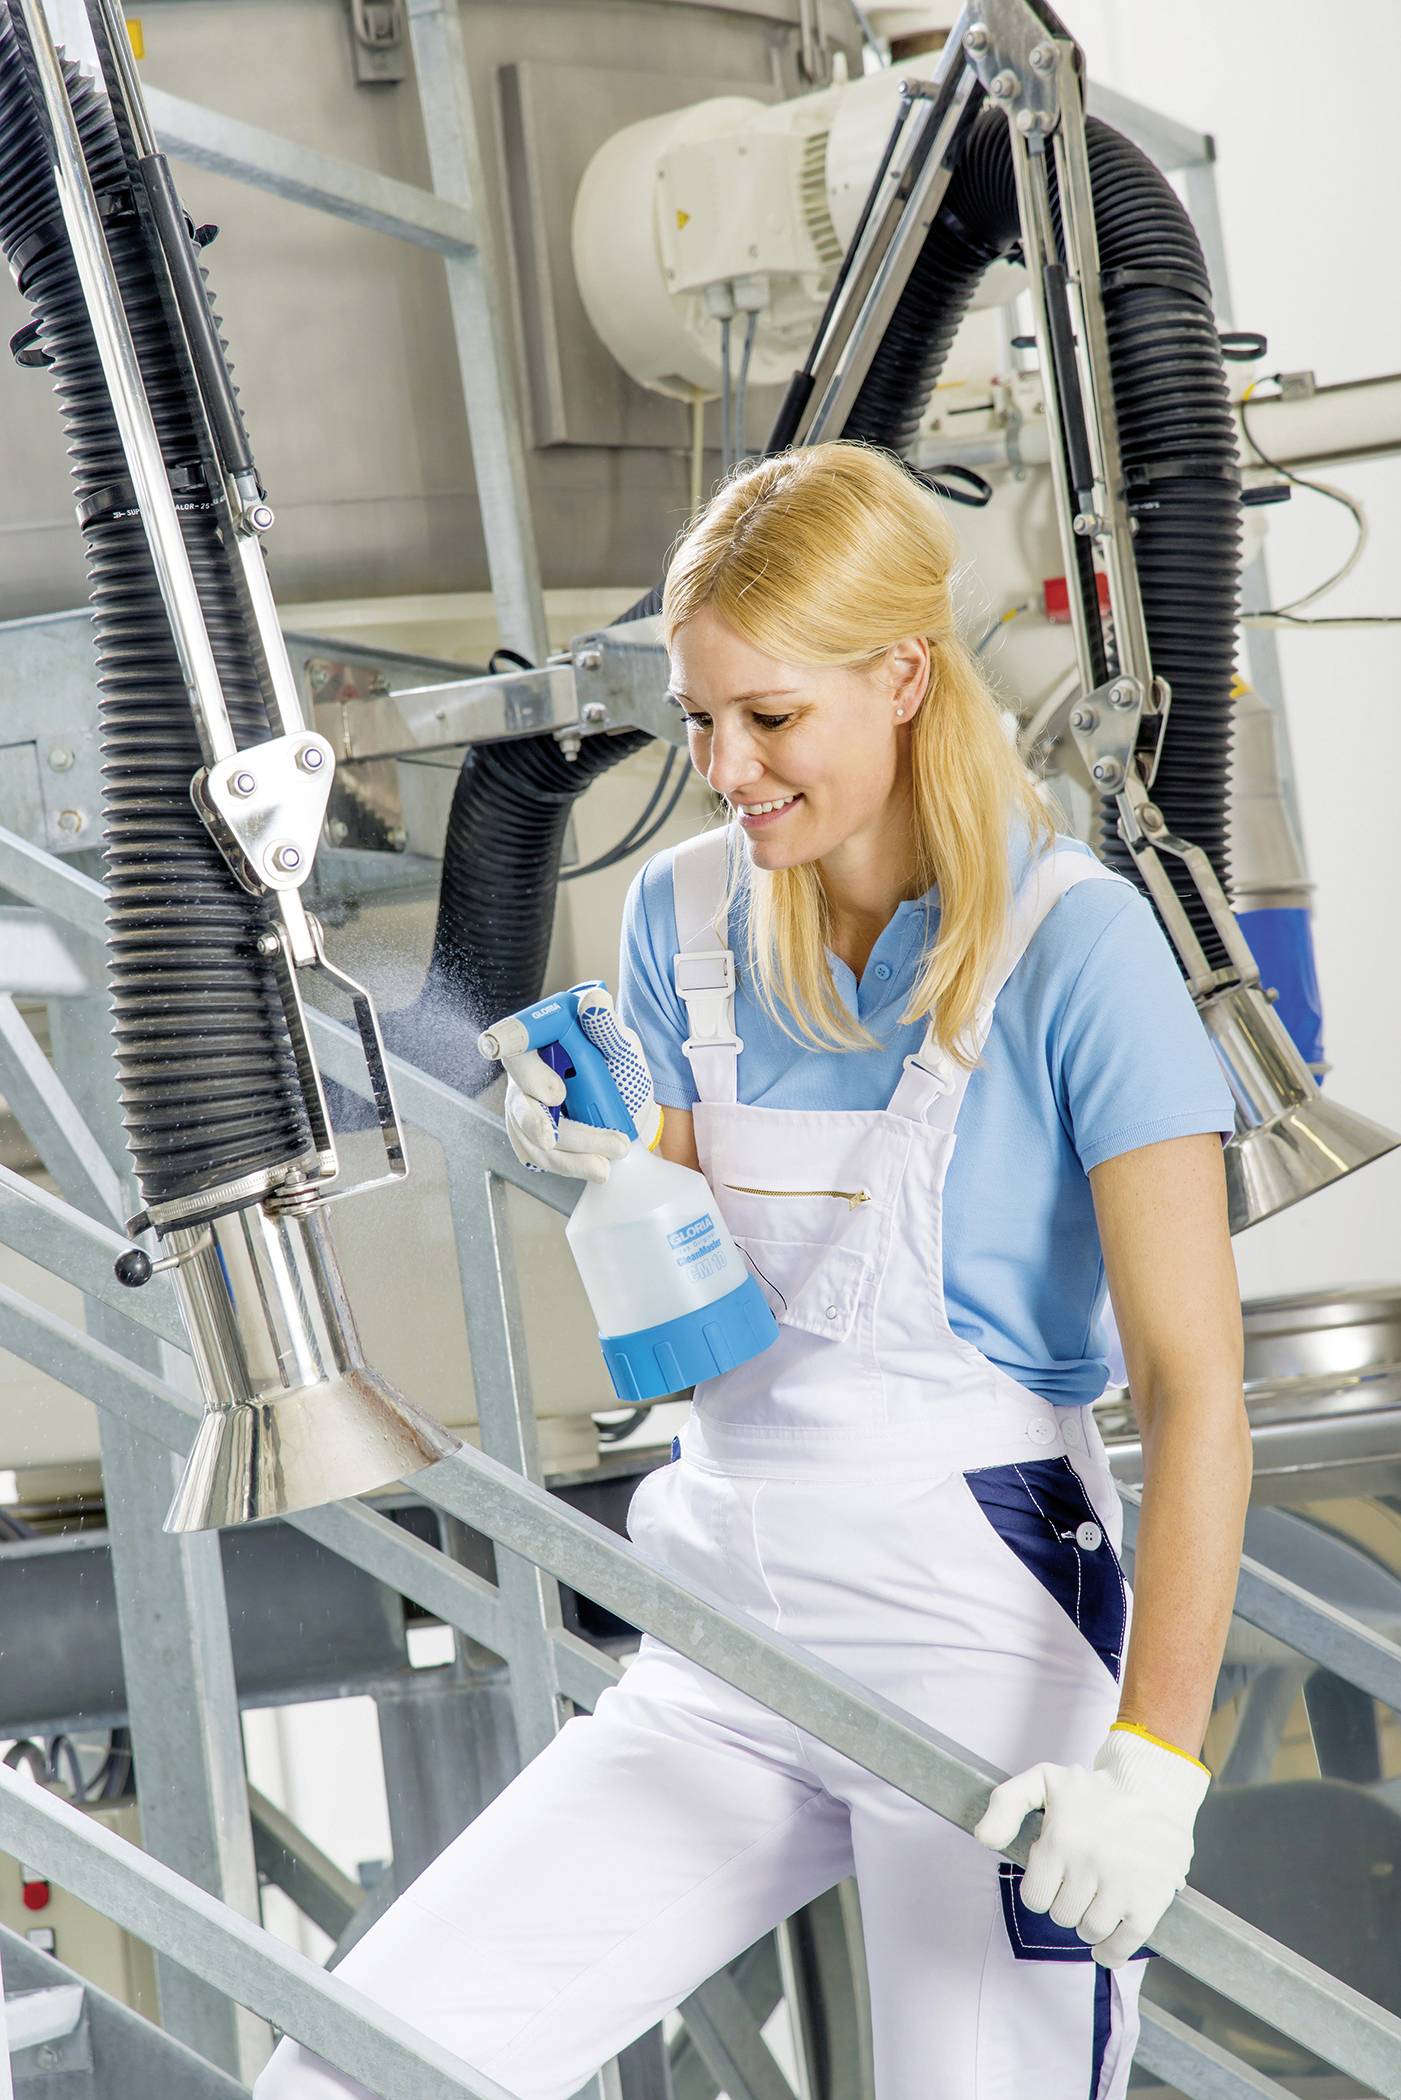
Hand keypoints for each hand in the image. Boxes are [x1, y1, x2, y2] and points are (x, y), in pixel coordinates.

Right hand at [494, 989, 658, 1182]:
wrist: (631, 1112)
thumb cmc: (622, 1072)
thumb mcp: (621, 1048)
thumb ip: (605, 1027)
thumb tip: (593, 1002)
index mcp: (543, 1039)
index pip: (515, 1036)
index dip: (507, 1043)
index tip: (505, 1054)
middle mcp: (526, 1073)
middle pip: (518, 1096)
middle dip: (540, 1119)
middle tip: (564, 1131)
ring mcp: (524, 1107)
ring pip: (530, 1134)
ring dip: (570, 1151)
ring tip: (611, 1154)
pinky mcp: (530, 1137)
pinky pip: (538, 1156)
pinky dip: (569, 1165)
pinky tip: (596, 1165)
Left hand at [973, 1727, 1209, 1966]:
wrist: (1152, 1787)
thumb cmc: (1093, 1790)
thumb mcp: (1041, 1781)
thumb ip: (1005, 1804)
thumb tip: (984, 1839)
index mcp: (1060, 1840)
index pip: (1035, 1897)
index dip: (1043, 1886)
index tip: (1056, 1871)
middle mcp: (1089, 1864)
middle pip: (1061, 1916)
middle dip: (1066, 1901)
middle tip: (1080, 1880)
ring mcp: (1122, 1885)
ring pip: (1089, 1931)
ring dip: (1088, 1921)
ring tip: (1097, 1896)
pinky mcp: (1150, 1900)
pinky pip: (1124, 1944)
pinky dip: (1112, 1952)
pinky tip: (1106, 1944)